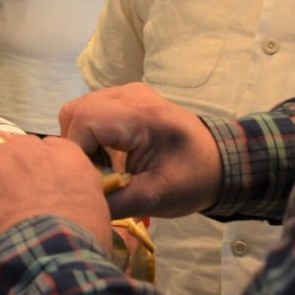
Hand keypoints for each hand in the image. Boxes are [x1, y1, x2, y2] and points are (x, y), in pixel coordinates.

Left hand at [0, 133, 114, 276]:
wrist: (54, 258)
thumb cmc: (82, 245)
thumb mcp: (97, 213)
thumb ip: (83, 196)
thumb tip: (78, 205)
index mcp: (69, 157)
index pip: (49, 147)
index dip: (41, 166)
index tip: (38, 185)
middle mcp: (35, 150)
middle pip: (18, 143)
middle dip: (14, 161)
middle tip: (10, 190)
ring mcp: (3, 160)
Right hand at [59, 83, 221, 219]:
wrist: (219, 161)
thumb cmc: (191, 179)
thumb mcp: (152, 198)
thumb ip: (111, 200)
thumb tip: (75, 202)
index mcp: (141, 114)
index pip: (84, 121)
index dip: (77, 153)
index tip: (91, 179)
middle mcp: (129, 94)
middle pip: (75, 113)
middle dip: (76, 148)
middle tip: (95, 175)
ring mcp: (126, 92)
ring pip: (78, 111)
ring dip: (81, 141)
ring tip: (102, 167)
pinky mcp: (125, 98)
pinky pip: (91, 111)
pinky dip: (90, 135)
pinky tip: (108, 156)